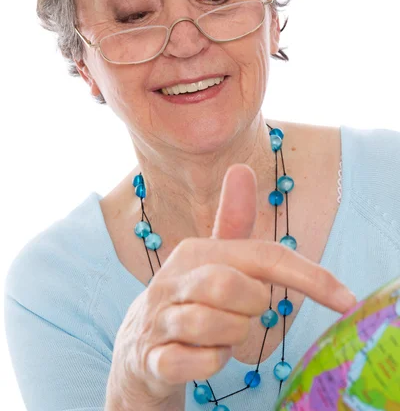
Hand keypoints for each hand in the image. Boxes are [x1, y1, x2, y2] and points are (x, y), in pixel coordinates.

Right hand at [109, 164, 355, 405]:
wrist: (139, 343)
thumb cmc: (191, 295)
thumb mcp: (216, 258)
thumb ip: (234, 219)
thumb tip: (241, 167)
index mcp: (198, 251)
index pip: (264, 256)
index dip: (309, 276)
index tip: (346, 299)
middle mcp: (175, 278)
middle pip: (233, 287)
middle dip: (251, 307)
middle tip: (242, 311)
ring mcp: (160, 317)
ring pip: (214, 327)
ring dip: (231, 339)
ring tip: (221, 334)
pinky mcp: (153, 356)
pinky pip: (197, 363)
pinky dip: (210, 364)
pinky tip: (201, 355)